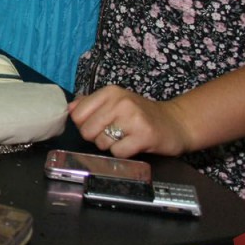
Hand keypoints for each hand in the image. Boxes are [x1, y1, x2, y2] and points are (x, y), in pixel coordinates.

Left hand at [69, 85, 191, 157]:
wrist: (176, 123)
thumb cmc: (141, 115)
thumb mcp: (115, 102)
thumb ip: (90, 104)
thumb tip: (69, 109)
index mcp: (110, 92)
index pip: (77, 115)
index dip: (84, 125)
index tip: (98, 125)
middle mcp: (120, 102)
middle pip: (87, 131)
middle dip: (97, 138)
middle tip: (115, 133)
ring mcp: (133, 118)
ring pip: (101, 143)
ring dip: (111, 146)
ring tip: (126, 137)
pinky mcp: (143, 136)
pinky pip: (118, 152)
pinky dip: (124, 153)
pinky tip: (134, 144)